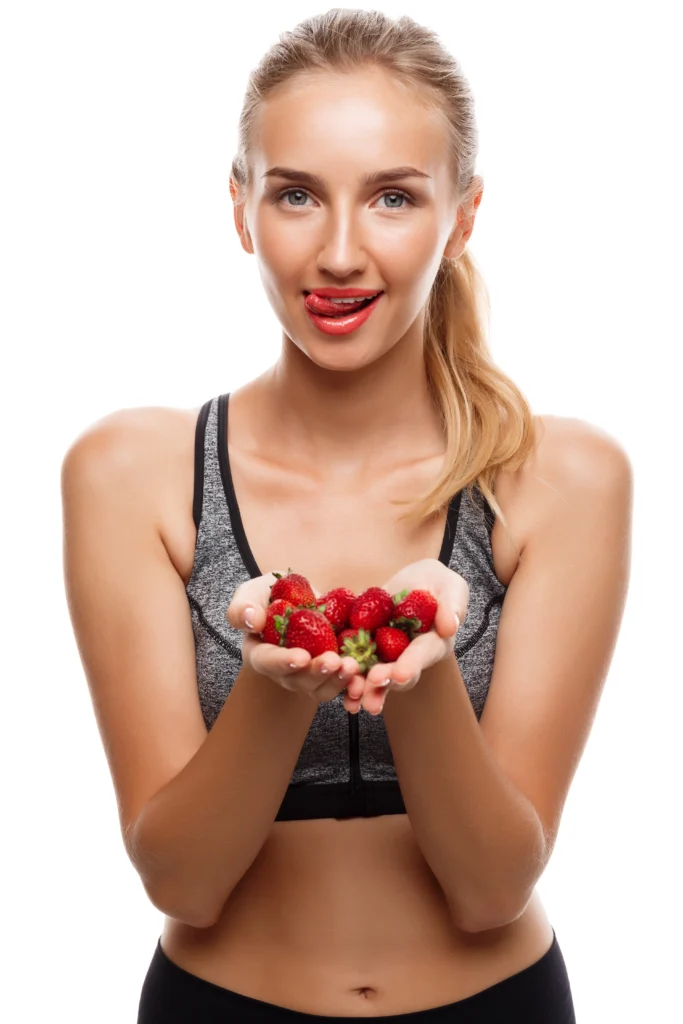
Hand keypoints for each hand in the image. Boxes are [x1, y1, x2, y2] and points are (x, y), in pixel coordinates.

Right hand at [226, 571, 365, 705]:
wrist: (298, 598)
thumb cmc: (269, 597)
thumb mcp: (251, 594)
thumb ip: (243, 608)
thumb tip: (252, 620)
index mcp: (260, 654)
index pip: (267, 662)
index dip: (283, 662)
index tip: (300, 657)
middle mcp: (284, 671)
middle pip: (299, 680)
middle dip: (317, 673)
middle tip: (334, 662)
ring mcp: (309, 675)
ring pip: (322, 688)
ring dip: (338, 680)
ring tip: (353, 666)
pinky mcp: (331, 672)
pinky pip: (342, 684)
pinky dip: (354, 684)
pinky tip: (366, 678)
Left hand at [345, 558, 468, 716]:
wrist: (413, 582)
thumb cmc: (437, 583)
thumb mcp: (450, 586)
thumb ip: (452, 604)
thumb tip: (450, 626)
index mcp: (433, 644)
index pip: (423, 655)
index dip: (411, 665)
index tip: (399, 675)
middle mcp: (409, 657)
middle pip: (397, 675)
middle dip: (383, 682)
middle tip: (371, 685)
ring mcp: (386, 656)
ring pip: (374, 677)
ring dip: (363, 688)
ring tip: (352, 697)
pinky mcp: (365, 649)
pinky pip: (354, 664)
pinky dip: (344, 676)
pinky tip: (333, 681)